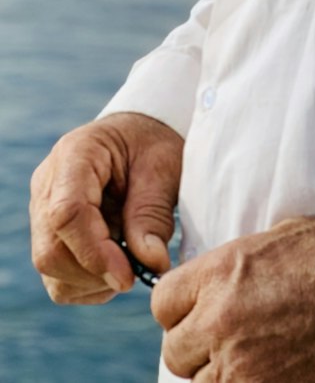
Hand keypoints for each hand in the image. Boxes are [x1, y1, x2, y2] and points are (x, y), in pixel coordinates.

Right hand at [30, 111, 182, 302]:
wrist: (139, 137)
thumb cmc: (152, 145)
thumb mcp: (164, 168)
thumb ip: (154, 214)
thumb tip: (151, 264)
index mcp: (75, 155)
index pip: (67, 214)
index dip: (95, 253)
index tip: (128, 276)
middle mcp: (48, 185)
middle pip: (51, 250)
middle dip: (96, 272)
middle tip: (137, 270)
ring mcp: (42, 212)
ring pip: (51, 270)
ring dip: (95, 280)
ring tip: (129, 257)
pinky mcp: (48, 236)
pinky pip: (58, 278)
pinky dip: (91, 284)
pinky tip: (116, 261)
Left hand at [153, 216, 314, 381]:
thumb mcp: (275, 239)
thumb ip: (234, 263)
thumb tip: (214, 278)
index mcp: (219, 273)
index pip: (162, 302)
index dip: (180, 309)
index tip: (198, 312)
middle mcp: (218, 319)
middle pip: (174, 350)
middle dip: (196, 346)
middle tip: (227, 340)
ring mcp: (236, 364)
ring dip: (218, 373)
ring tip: (250, 357)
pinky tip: (264, 372)